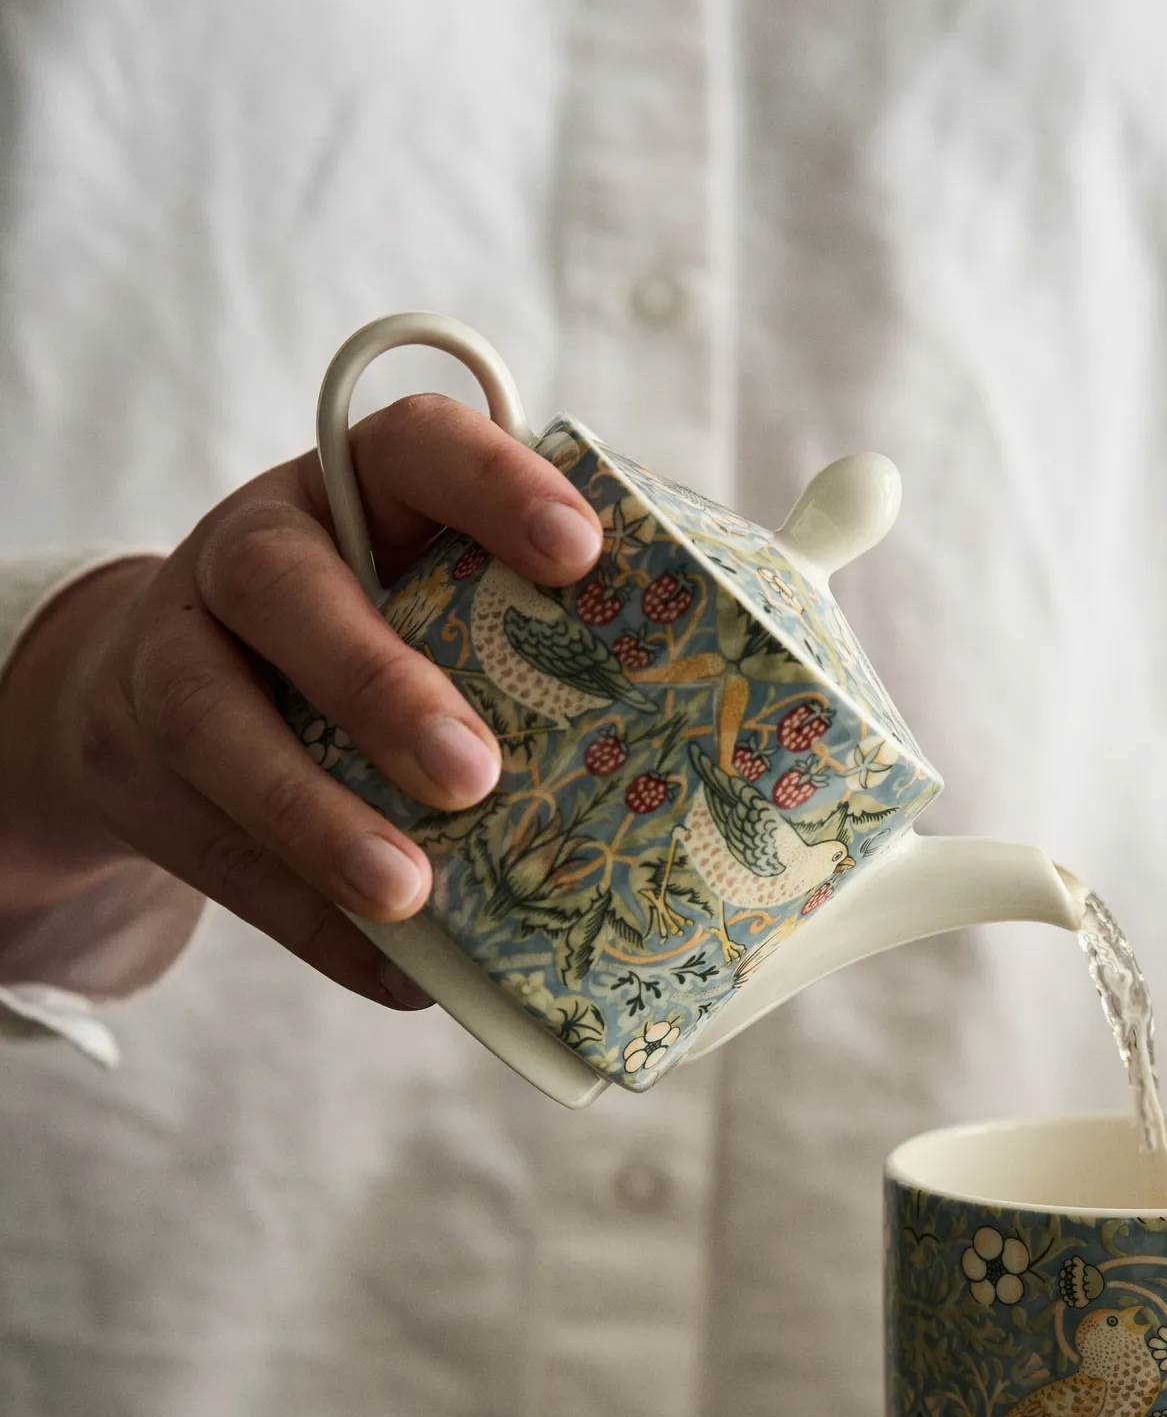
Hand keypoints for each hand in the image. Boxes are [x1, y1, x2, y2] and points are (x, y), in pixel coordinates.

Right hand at [0, 398, 603, 1004]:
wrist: (152, 698)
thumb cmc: (368, 640)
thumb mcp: (435, 594)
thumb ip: (556, 616)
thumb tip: (776, 659)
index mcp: (351, 488)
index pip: (415, 446)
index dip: (495, 487)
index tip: (581, 553)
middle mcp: (249, 554)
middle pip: (284, 588)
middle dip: (379, 683)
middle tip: (473, 772)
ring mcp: (176, 658)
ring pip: (222, 726)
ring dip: (319, 819)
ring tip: (408, 897)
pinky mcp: (140, 771)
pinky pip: (220, 852)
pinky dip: (310, 921)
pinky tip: (397, 970)